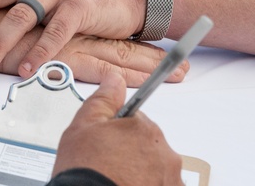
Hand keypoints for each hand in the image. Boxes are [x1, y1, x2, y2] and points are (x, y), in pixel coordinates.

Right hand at [4, 34, 188, 86]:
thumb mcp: (9, 27)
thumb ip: (24, 28)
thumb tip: (29, 36)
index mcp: (59, 16)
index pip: (102, 32)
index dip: (132, 41)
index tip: (156, 52)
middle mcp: (70, 24)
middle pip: (119, 41)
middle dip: (151, 55)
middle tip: (184, 67)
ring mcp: (71, 39)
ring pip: (118, 53)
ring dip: (149, 66)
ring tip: (181, 75)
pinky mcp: (65, 55)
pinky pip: (102, 69)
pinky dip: (125, 79)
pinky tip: (146, 86)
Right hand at [52, 74, 183, 185]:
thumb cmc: (87, 170)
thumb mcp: (83, 125)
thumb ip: (103, 99)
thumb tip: (115, 80)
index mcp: (145, 129)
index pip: (136, 122)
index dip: (117, 132)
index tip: (107, 144)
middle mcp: (165, 154)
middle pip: (147, 145)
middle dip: (131, 152)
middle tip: (108, 163)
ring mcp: (171, 179)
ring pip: (155, 168)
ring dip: (141, 171)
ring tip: (117, 178)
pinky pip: (160, 184)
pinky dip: (146, 185)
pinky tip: (126, 185)